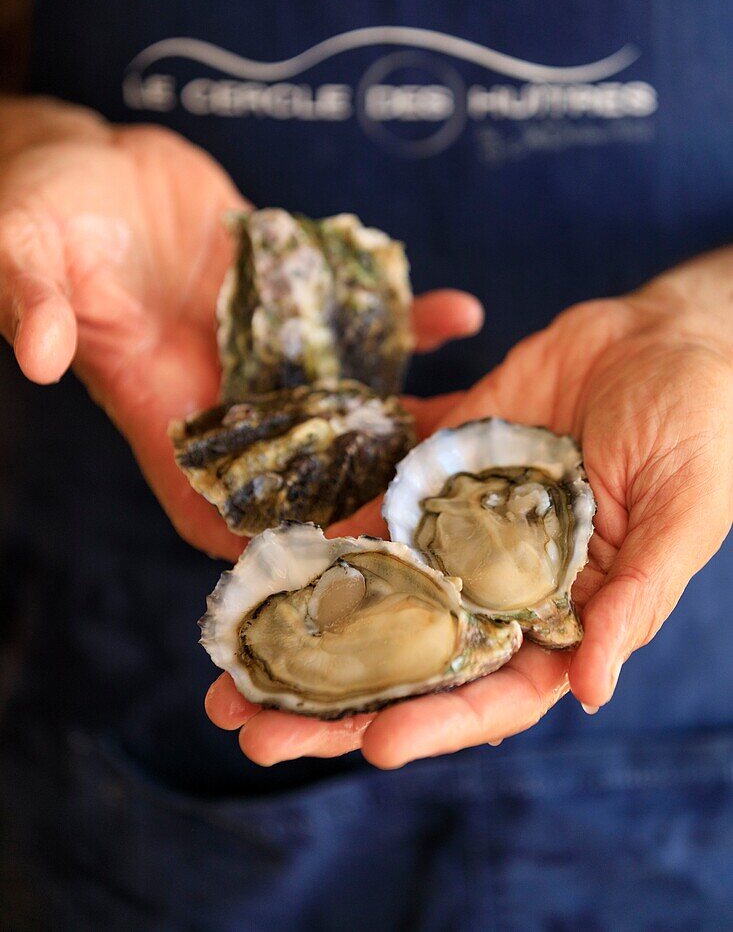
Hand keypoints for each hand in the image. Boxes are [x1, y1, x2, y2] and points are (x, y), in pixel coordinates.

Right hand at [0, 96, 483, 560]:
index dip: (260, 537)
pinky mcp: (291, 292)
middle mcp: (219, 385)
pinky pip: (356, 318)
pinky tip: (459, 315)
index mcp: (156, 400)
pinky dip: (406, 320)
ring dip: (403, 408)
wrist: (90, 159)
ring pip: (342, 393)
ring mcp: (262, 341)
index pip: (206, 496)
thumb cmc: (42, 210)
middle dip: (359, 487)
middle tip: (438, 504)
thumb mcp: (24, 248)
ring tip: (475, 417)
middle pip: (296, 459)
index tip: (331, 558)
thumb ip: (35, 300)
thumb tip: (40, 353)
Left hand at [207, 258, 732, 765]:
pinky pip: (377, 506)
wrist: (665, 337)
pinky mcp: (442, 469)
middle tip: (250, 728)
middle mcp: (504, 585)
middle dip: (336, 701)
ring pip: (380, 593)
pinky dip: (326, 532)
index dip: (437, 723)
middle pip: (413, 659)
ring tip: (228, 658)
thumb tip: (591, 691)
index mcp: (569, 615)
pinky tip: (264, 557)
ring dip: (308, 627)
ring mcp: (466, 528)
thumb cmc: (703, 426)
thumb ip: (636, 598)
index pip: (496, 692)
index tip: (372, 747)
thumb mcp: (684, 511)